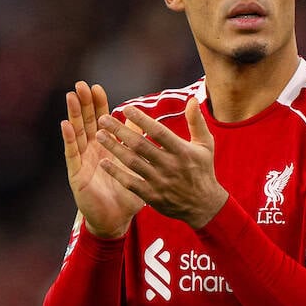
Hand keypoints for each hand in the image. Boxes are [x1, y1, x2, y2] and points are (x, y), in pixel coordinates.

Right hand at [60, 81, 143, 237]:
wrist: (116, 220)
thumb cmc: (126, 193)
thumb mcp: (134, 165)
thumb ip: (136, 143)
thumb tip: (142, 121)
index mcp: (106, 147)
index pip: (100, 120)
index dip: (98, 105)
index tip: (96, 87)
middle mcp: (91, 151)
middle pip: (86, 122)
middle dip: (83, 104)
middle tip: (81, 85)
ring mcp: (82, 161)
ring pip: (77, 134)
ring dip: (74, 115)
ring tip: (71, 97)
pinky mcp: (76, 174)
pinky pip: (72, 154)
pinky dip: (69, 139)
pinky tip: (65, 124)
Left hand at [96, 97, 228, 228]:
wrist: (204, 206)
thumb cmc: (203, 170)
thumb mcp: (205, 145)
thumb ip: (196, 122)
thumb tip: (192, 99)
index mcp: (182, 151)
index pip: (159, 132)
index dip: (142, 120)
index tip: (126, 109)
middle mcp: (170, 166)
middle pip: (140, 145)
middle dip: (119, 131)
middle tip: (103, 119)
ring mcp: (159, 182)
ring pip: (132, 162)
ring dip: (114, 148)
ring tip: (99, 135)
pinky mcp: (152, 196)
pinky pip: (130, 183)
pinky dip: (116, 173)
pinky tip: (104, 162)